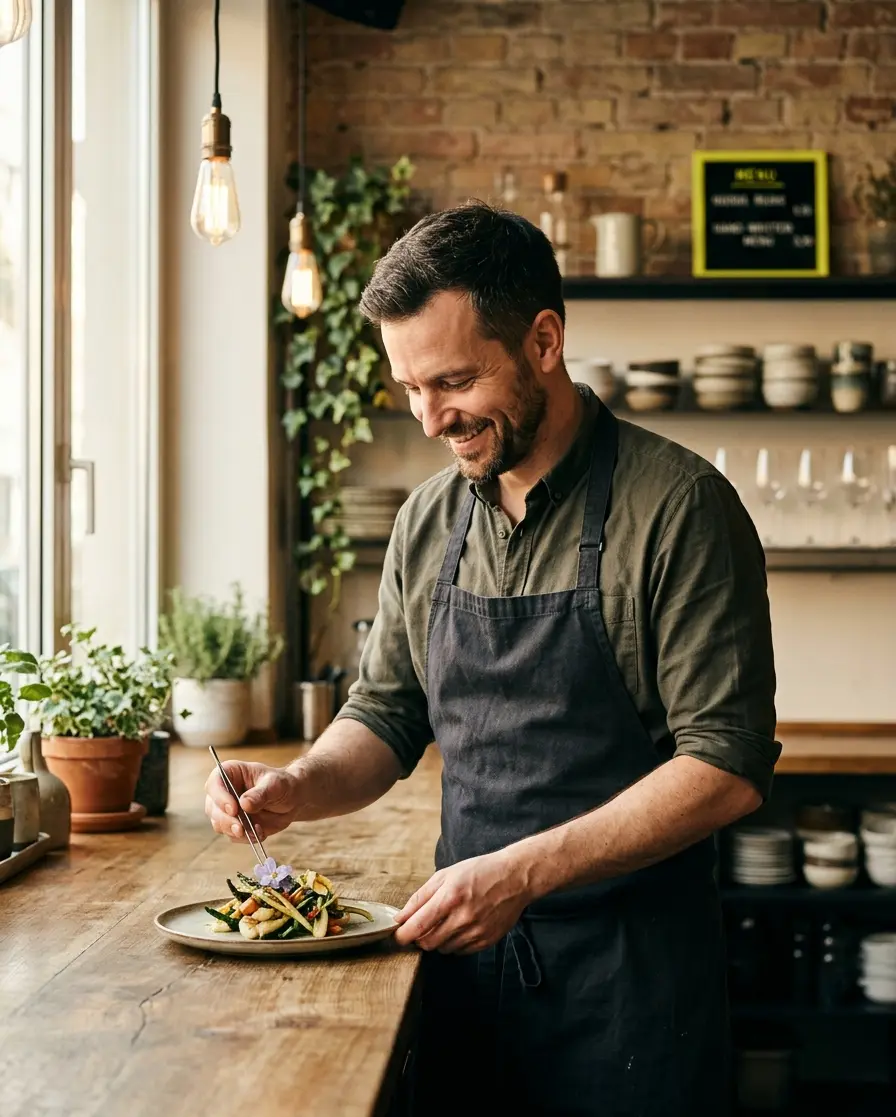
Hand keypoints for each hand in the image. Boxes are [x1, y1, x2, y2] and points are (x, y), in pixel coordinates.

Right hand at [204, 761, 301, 843]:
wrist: (292, 800)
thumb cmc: (283, 785)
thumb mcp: (275, 785)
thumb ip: (260, 793)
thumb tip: (244, 804)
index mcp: (231, 773)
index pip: (215, 783)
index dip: (220, 797)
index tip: (233, 809)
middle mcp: (224, 792)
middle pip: (212, 807)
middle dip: (226, 820)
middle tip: (240, 829)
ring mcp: (227, 810)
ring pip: (219, 824)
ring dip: (235, 831)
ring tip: (256, 831)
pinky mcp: (234, 825)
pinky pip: (233, 836)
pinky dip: (245, 838)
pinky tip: (260, 833)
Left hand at [393, 850, 530, 954]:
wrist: (515, 877)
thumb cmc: (478, 872)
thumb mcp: (445, 875)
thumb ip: (420, 898)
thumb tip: (400, 918)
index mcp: (449, 897)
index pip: (416, 927)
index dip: (401, 936)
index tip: (396, 935)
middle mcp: (462, 918)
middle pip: (427, 943)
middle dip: (419, 937)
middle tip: (422, 925)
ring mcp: (476, 931)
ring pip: (442, 949)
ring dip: (437, 939)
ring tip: (446, 921)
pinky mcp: (486, 941)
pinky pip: (460, 951)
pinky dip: (454, 942)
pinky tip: (461, 926)